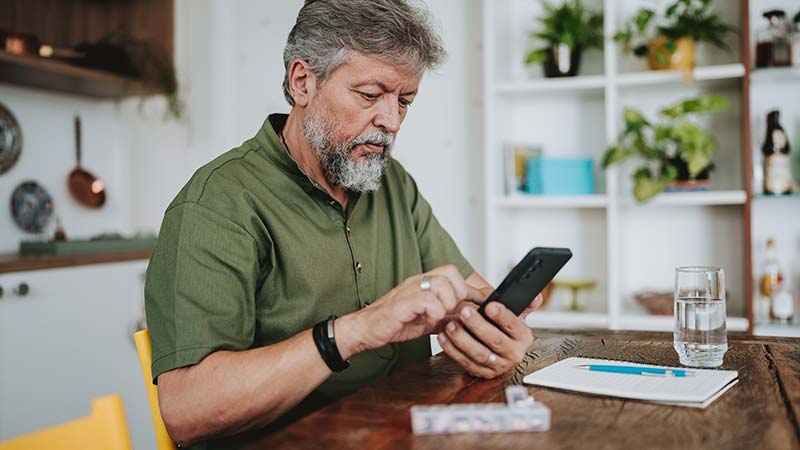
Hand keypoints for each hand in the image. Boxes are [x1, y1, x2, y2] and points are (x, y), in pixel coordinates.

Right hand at [337, 265, 483, 356]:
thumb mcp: (426, 320)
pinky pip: (429, 301)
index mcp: (424, 282)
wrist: (367, 329)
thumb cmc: (394, 322)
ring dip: (446, 305)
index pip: (453, 272)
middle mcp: (418, 281)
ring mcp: (410, 290)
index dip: (467, 289)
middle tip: (449, 312)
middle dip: (458, 295)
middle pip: (451, 272)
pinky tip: (426, 321)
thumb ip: (444, 317)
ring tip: (436, 317)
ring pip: (443, 285)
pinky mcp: (403, 303)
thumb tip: (464, 319)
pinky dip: (434, 314)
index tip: (472, 305)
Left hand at [437, 301, 533, 378]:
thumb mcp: (516, 312)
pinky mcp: (483, 373)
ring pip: (479, 353)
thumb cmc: (503, 325)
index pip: (514, 326)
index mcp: (523, 337)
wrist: (495, 342)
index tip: (490, 306)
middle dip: (478, 325)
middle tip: (464, 311)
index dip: (502, 316)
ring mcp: (498, 365)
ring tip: (451, 324)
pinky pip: (466, 362)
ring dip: (462, 339)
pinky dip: (453, 350)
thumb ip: (525, 303)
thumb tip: (535, 296)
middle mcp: (513, 353)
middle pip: (495, 340)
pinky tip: (444, 336)